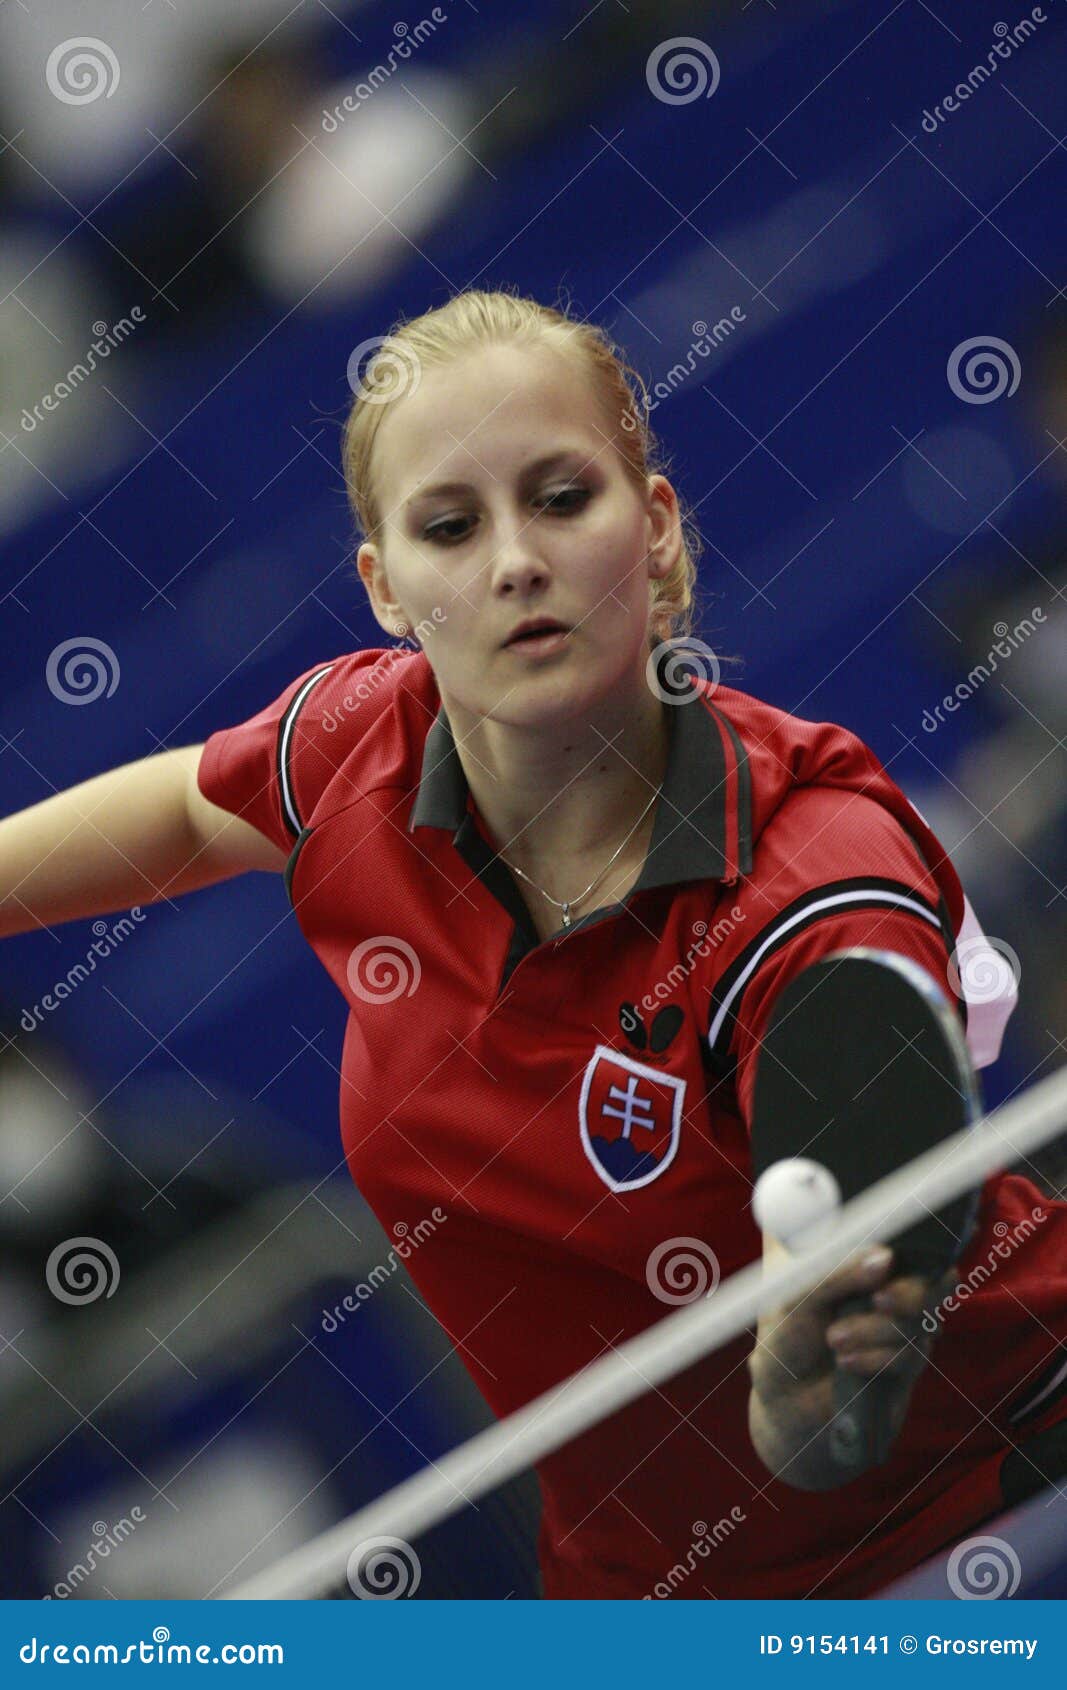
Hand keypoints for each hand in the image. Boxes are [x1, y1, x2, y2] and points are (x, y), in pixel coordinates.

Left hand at [749, 1244, 955, 1431]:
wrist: (786, 1400)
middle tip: (879, 1301)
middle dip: (908, 1291)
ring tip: (834, 1339)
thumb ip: (838, 1273)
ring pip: (919, 1318)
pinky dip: (876, 1357)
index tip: (894, 1253)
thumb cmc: (785, 1335)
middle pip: (932, 1276)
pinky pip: (912, 1353)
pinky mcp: (907, 1362)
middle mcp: (889, 1286)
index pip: (903, 1235)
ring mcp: (902, 1324)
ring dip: (874, 1330)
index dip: (916, 1239)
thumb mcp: (796, 1296)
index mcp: (861, 1257)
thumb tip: (885, 1259)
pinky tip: (846, 1362)